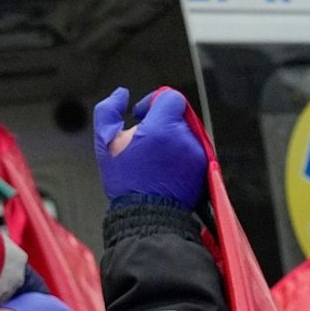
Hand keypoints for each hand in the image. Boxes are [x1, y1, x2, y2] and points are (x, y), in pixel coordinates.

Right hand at [93, 87, 206, 209]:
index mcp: (162, 127)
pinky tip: (165, 169)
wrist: (148, 216)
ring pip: (185, 133)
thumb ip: (108, 110)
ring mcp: (197, 153)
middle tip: (144, 141)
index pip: (169, 97)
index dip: (153, 101)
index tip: (141, 116)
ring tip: (154, 159)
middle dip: (160, 123)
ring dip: (170, 139)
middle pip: (177, 115)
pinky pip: (193, 150)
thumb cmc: (126, 181)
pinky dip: (180, 155)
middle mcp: (184, 137)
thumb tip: (121, 94)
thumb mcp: (106, 142)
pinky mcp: (204, 167)